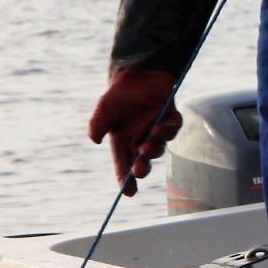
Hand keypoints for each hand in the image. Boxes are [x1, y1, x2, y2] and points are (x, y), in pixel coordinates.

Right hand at [88, 67, 180, 190]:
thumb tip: (94, 140)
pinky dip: (167, 131)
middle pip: (143, 160)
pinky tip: (158, 128)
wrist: (135, 74)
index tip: (128, 193)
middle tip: (139, 171)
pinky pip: (173, 128)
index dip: (125, 180)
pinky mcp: (170, 117)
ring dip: (153, 150)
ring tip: (146, 146)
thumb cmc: (118, 95)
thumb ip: (97, 125)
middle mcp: (141, 139)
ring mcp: (157, 130)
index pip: (124, 165)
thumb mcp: (103, 110)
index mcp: (124, 142)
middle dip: (141, 168)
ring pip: (159, 147)